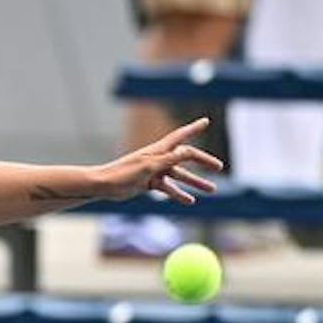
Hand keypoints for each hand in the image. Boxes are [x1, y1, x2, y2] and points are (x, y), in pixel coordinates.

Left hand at [94, 117, 223, 204]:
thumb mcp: (149, 167)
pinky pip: (168, 188)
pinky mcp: (149, 183)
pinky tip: (190, 201)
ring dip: (195, 182)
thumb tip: (187, 151)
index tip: (206, 121)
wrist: (104, 186)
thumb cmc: (123, 174)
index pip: (180, 136)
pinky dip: (179, 194)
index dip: (193, 129)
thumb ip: (168, 160)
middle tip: (219, 167)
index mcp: (158, 150)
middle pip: (186, 157)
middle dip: (203, 161)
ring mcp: (154, 170)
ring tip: (212, 190)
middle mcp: (158, 158)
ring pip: (179, 175)